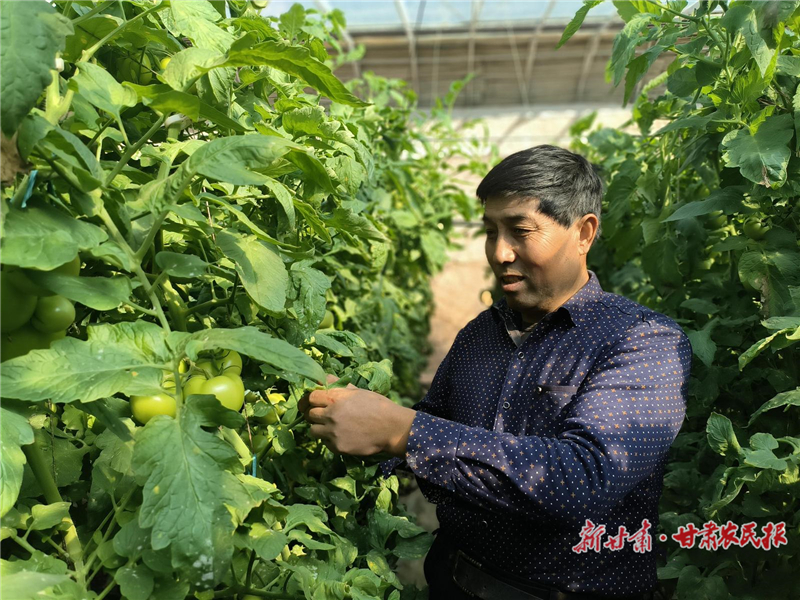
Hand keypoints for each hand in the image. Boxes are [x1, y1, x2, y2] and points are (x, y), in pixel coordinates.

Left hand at [298, 374, 414, 456]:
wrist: (392, 428)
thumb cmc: (377, 406)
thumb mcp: (358, 391)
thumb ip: (339, 386)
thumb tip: (326, 378)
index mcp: (336, 398)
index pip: (310, 397)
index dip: (309, 400)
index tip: (311, 404)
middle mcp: (331, 414)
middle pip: (309, 414)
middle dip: (314, 414)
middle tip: (322, 416)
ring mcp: (333, 432)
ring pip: (313, 430)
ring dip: (319, 429)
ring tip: (331, 428)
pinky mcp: (338, 447)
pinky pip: (325, 443)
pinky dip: (330, 440)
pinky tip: (342, 436)